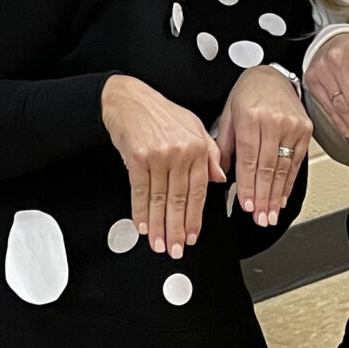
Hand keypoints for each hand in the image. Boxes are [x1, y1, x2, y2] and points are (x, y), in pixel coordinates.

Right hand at [100, 74, 225, 259]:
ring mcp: (159, 155)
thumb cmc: (159, 112)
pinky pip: (140, 191)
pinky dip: (140, 211)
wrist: (128, 98)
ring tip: (159, 243)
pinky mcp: (137, 157)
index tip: (192, 235)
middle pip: (179, 200)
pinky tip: (143, 225)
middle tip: (177, 249)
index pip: (199, 191)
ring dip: (159, 226)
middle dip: (177, 229)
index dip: (195, 218)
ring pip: (160, 199)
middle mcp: (181, 151)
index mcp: (198, 147)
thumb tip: (220, 178)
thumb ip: (210, 153)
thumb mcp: (194, 126)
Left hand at [213, 66, 309, 228]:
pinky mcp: (305, 131)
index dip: (249, 186)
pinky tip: (282, 198)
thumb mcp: (228, 114)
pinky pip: (297, 163)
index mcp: (251, 117)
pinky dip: (289, 183)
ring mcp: (292, 127)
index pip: (249, 159)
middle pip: (268, 168)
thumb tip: (220, 175)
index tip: (247, 205)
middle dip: (264, 198)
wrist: (272, 75)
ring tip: (271, 215)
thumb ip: (223, 146)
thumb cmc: (247, 94)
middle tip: (261, 219)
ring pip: (284, 168)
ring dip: (277, 196)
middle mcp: (273, 122)